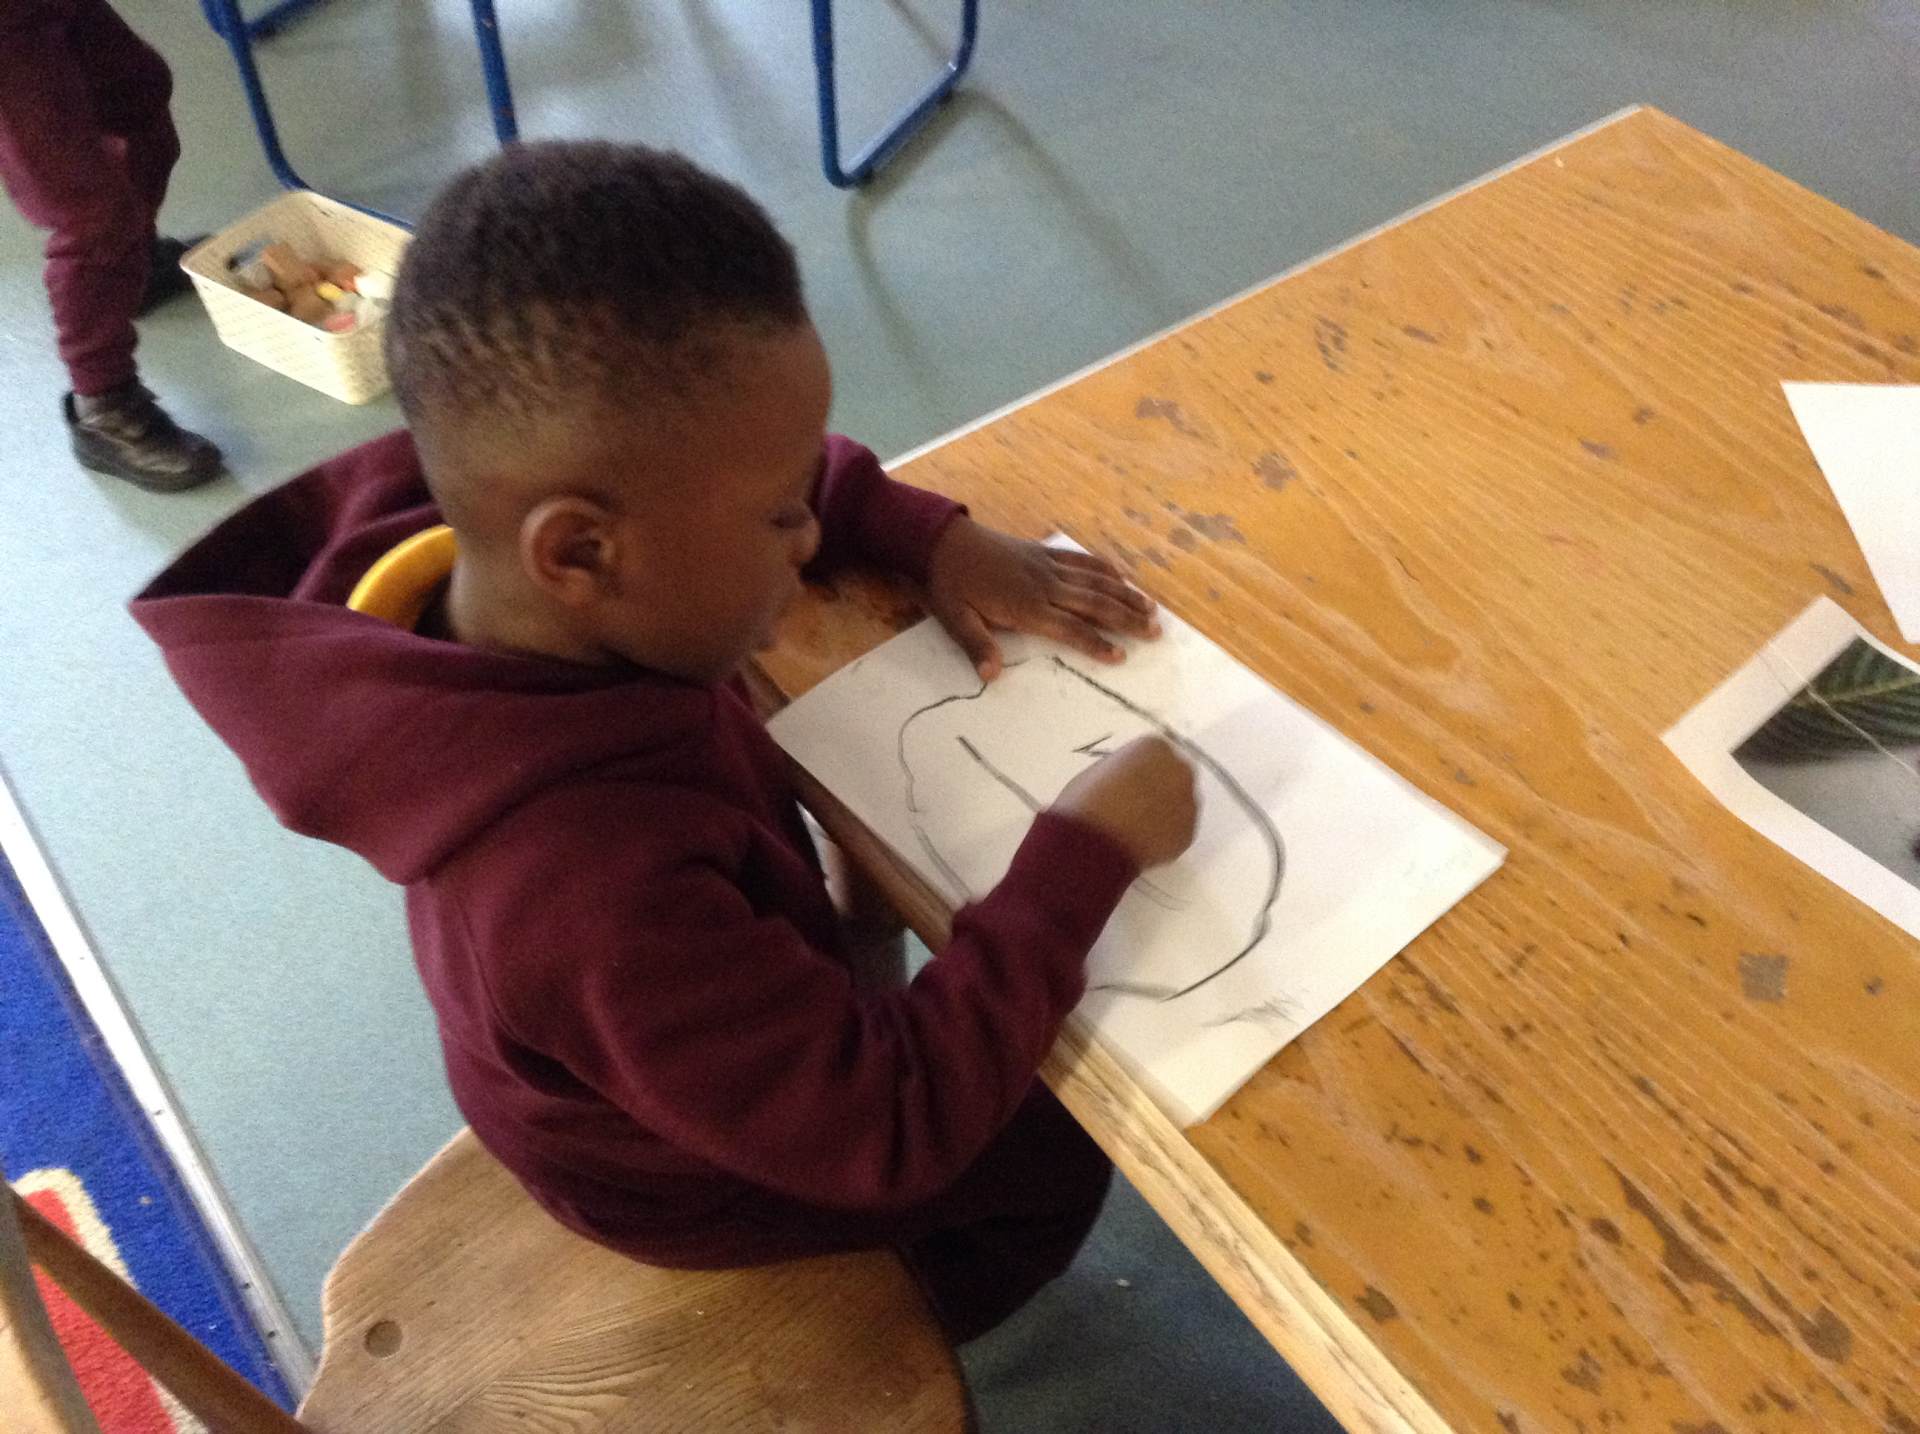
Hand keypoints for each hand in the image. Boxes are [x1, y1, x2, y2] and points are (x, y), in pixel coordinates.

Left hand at [926, 519, 1159, 679]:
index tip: (1121, 656)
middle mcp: (1044, 585)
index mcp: (1025, 606)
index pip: (1069, 629)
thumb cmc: (948, 583)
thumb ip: (976, 645)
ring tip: (1152, 608)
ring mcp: (1047, 565)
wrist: (942, 539)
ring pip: (1095, 581)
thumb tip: (990, 675)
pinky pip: (1081, 559)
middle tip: (1155, 633)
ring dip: (1125, 594)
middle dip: (1126, 619)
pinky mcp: (1043, 552)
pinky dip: (1104, 568)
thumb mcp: (954, 618)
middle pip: (1094, 603)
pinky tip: (1122, 575)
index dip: (1096, 643)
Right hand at [1050, 735, 1198, 870]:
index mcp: (1155, 747)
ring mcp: (1189, 803)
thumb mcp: (1097, 772)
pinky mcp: (1189, 834)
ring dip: (1165, 812)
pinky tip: (1143, 844)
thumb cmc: (1087, 801)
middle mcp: (1180, 770)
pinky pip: (1178, 831)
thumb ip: (1122, 770)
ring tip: (1137, 829)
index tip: (1126, 784)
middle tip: (1135, 806)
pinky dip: (1166, 836)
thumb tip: (1127, 780)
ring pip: (1180, 805)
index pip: (1154, 753)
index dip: (1139, 770)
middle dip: (1159, 788)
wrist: (1095, 843)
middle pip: (1174, 776)